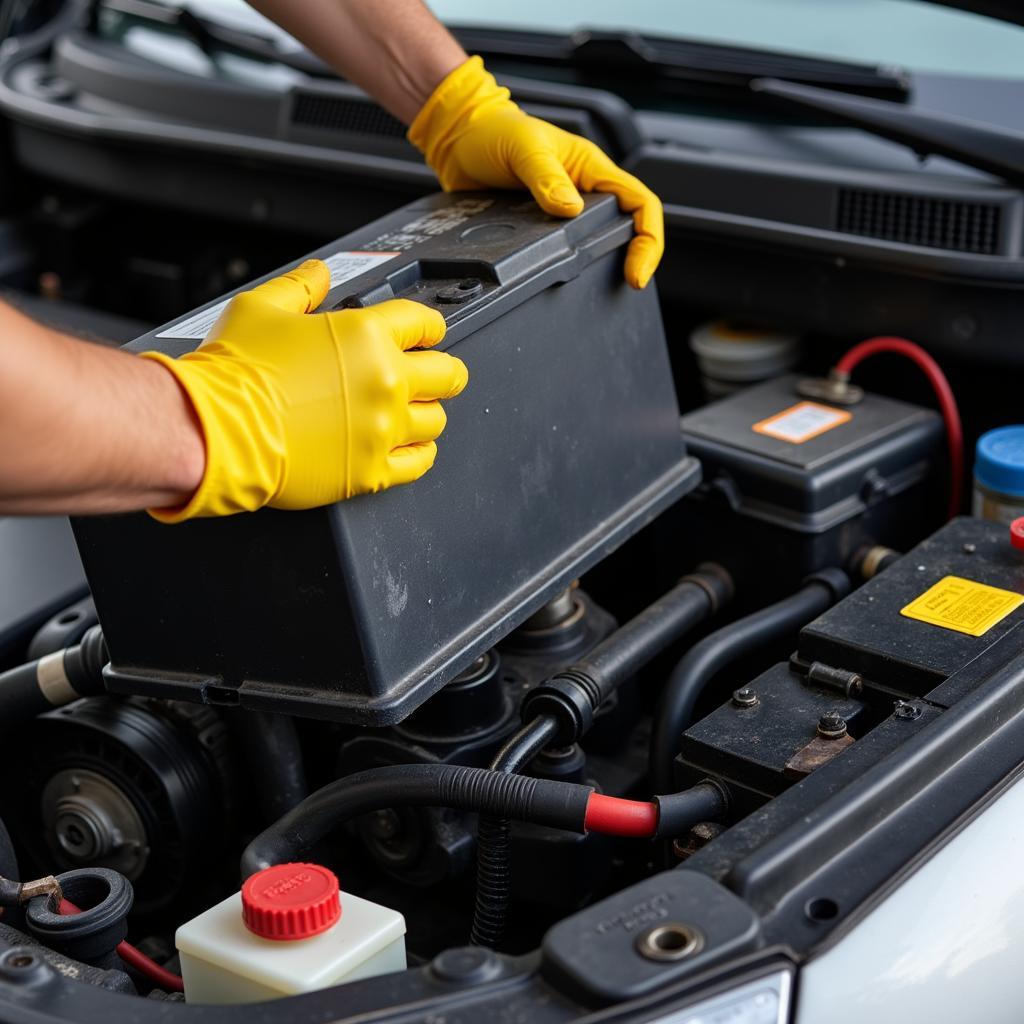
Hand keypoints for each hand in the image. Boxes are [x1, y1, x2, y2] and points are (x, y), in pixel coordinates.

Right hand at [142, 260, 467, 520]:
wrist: (215, 430)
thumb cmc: (233, 373)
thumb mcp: (260, 308)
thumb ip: (299, 287)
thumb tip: (319, 273)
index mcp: (366, 335)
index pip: (425, 323)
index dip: (428, 327)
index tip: (425, 334)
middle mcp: (385, 381)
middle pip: (447, 374)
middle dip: (441, 371)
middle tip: (430, 375)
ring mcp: (383, 429)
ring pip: (436, 420)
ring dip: (426, 414)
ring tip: (410, 413)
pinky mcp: (372, 470)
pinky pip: (419, 463)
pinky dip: (419, 453)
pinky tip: (408, 447)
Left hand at [409, 56, 662, 288]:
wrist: (460, 140)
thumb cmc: (493, 131)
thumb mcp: (523, 149)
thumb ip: (546, 177)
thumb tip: (570, 209)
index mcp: (591, 169)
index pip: (640, 202)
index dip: (648, 238)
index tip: (637, 270)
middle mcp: (585, 192)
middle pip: (629, 227)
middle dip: (637, 257)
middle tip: (630, 284)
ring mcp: (565, 212)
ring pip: (602, 242)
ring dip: (609, 265)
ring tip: (607, 288)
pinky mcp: (543, 228)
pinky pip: (568, 251)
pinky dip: (574, 267)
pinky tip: (568, 281)